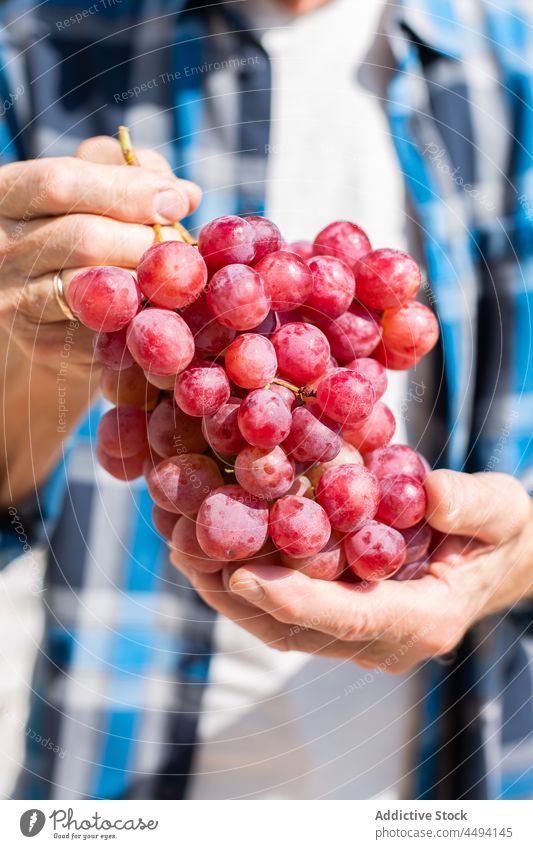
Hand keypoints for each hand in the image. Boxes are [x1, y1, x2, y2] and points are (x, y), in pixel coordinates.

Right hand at [0, 135, 200, 368]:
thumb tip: (184, 194)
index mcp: (7, 193)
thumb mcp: (97, 187)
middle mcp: (0, 246)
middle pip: (83, 238)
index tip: (176, 202)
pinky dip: (136, 316)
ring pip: (92, 286)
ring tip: (170, 276)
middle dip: (146, 242)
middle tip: (180, 249)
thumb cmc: (84, 230)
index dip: (127, 190)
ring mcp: (13, 298)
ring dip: (145, 280)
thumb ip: (131, 175)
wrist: (58, 307)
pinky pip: (100, 327)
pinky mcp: (40, 341)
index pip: (61, 183)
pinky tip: (156, 307)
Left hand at [171, 471, 532, 670]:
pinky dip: (248, 581)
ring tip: (182, 547)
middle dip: (238, 597)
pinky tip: (214, 544)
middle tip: (187, 554)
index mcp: (423, 621)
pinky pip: (287, 607)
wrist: (497, 559)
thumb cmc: (500, 534)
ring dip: (229, 592)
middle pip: (298, 631)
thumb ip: (473, 506)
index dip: (294, 600)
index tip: (240, 574)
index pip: (349, 619)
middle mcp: (382, 640)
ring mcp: (358, 634)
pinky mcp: (342, 616)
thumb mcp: (502, 511)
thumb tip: (430, 493)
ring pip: (283, 627)